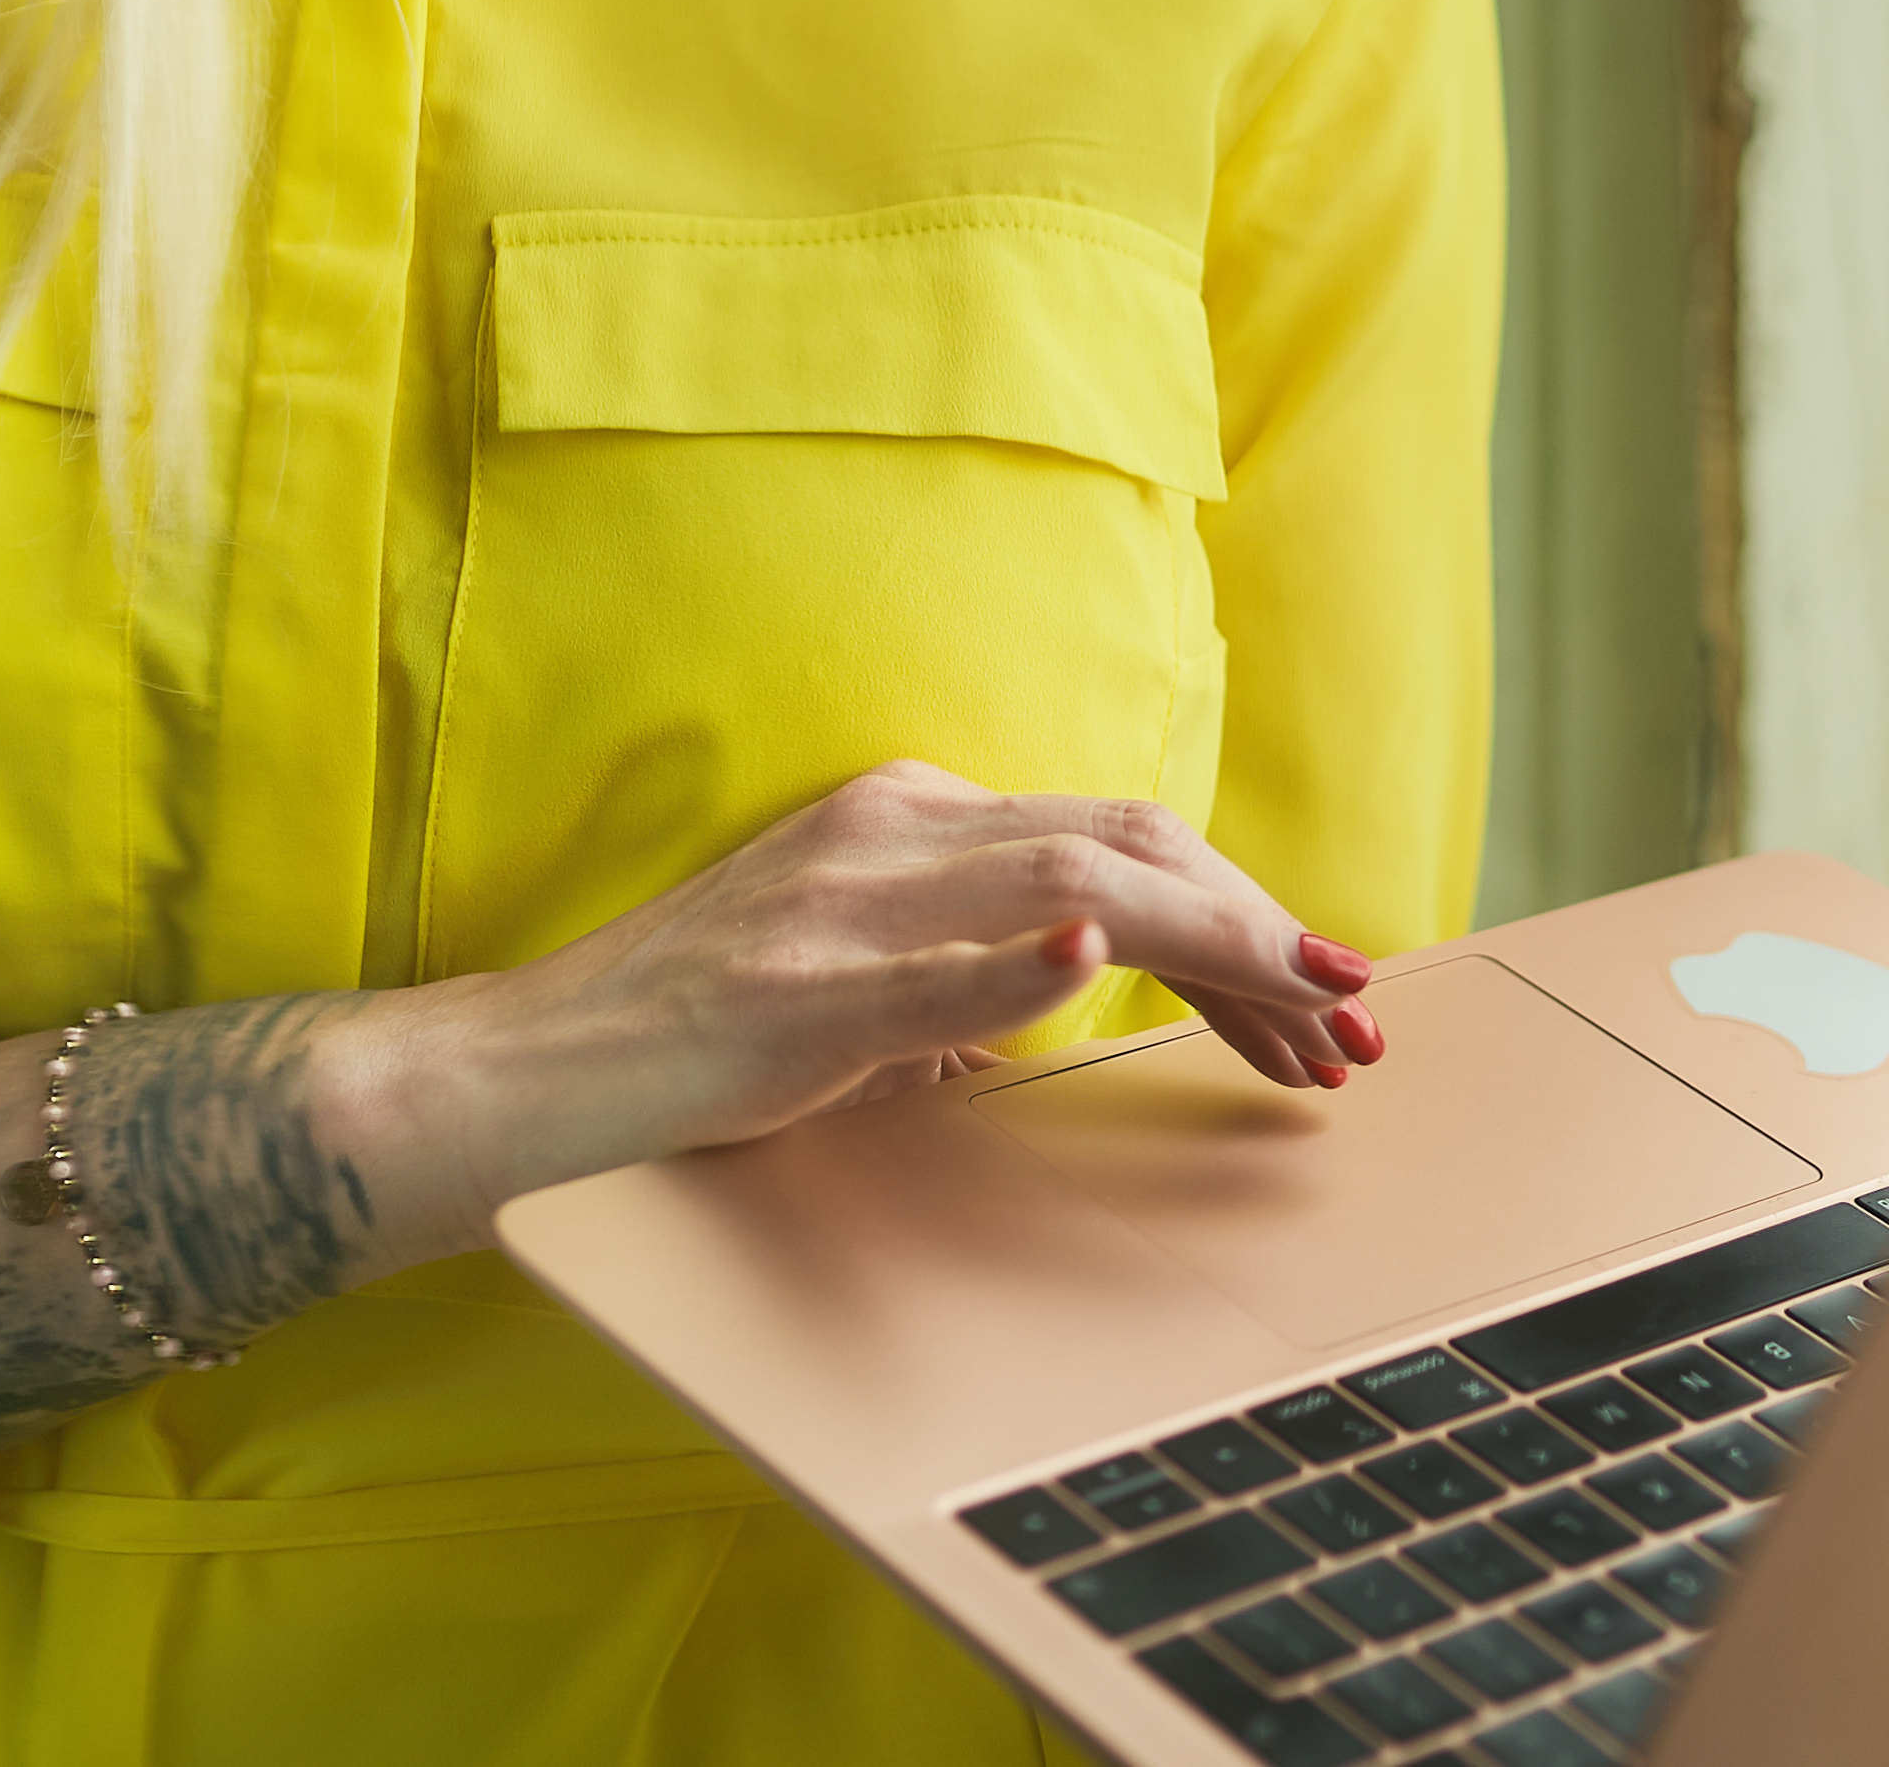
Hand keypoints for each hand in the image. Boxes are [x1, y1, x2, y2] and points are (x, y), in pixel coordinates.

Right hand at [339, 760, 1385, 1256]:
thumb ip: (960, 976)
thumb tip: (1059, 994)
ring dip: (1212, 947)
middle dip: (1265, 929)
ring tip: (1309, 1005)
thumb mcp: (858, 987)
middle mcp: (892, 832)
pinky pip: (926, 966)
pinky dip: (1014, 958)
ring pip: (1069, 882)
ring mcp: (842, 906)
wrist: (529, 1071)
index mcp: (911, 818)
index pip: (1121, 841)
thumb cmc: (690, 1041)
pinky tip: (1086, 953)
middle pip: (1129, 845)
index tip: (1324, 996)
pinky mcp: (793, 993)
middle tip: (1359, 1020)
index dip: (1243, 911)